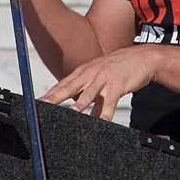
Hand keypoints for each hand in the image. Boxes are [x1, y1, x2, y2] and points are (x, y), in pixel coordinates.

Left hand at [41, 46, 161, 121]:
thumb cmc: (118, 68)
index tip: (38, 102)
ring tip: (69, 114)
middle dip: (56, 97)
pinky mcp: (117, 86)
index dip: (50, 94)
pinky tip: (101, 122)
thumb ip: (88, 94)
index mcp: (84, 71)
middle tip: (44, 105)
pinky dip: (105, 113)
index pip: (63, 84)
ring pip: (88, 94)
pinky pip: (109, 102)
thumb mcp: (99, 77)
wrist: (142, 57)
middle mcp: (90, 74)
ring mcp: (103, 80)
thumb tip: (78, 112)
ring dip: (78, 105)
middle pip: (69, 87)